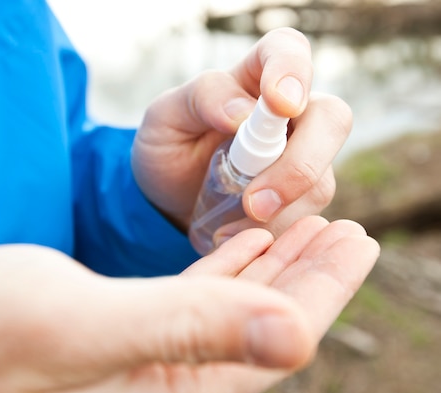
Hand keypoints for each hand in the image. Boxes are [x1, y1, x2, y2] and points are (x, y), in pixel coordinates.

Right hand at [0, 216, 377, 392]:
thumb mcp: (75, 327)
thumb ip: (184, 330)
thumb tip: (295, 337)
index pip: (267, 343)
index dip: (319, 291)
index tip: (354, 241)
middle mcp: (155, 388)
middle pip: (255, 329)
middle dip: (306, 278)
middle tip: (346, 229)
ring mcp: (130, 364)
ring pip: (225, 310)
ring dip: (267, 268)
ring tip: (304, 229)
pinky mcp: (103, 337)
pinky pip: (183, 302)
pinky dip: (217, 269)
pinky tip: (237, 246)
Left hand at [131, 27, 350, 237]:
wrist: (167, 200)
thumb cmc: (168, 147)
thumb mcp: (165, 118)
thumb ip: (201, 100)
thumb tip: (242, 112)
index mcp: (254, 77)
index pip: (288, 52)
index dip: (293, 71)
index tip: (281, 103)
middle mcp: (291, 114)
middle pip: (331, 120)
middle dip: (299, 165)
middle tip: (255, 202)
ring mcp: (302, 157)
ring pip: (320, 180)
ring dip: (279, 211)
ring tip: (224, 229)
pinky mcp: (302, 199)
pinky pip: (306, 218)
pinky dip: (272, 233)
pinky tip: (232, 235)